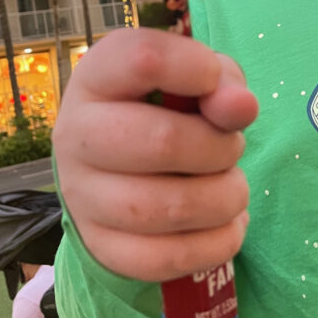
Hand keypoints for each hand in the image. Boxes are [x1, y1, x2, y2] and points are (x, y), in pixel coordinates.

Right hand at [54, 28, 257, 282]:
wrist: (114, 169)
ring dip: (224, 197)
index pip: (144, 59)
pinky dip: (217, 242)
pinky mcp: (102, 247)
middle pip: (162, 142)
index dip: (198, 68)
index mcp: (96, 77)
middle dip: (220, 147)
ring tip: (232, 186)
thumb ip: (221, 80)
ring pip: (167, 208)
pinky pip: (167, 258)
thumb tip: (242, 108)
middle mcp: (76, 134)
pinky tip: (227, 222)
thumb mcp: (192, 78)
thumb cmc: (163, 109)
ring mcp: (83, 196)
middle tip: (230, 147)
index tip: (214, 82)